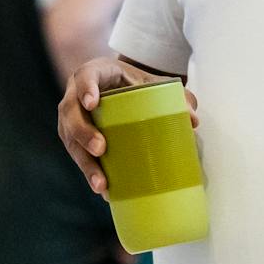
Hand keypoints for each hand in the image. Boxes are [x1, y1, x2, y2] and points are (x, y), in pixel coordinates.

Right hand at [57, 57, 195, 194]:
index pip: (84, 76)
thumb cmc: (137, 83)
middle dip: (82, 132)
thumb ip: (176, 96)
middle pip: (70, 112)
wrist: (122, 88)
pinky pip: (77, 155)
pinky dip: (90, 172)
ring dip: (84, 162)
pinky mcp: (74, 138)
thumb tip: (193, 120)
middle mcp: (76, 94)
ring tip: (101, 184)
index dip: (85, 88)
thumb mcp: (153, 83)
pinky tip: (104, 190)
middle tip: (100, 149)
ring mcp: (72, 118)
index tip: (92, 103)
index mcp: (96, 73)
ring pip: (70, 139)